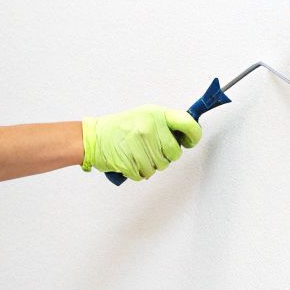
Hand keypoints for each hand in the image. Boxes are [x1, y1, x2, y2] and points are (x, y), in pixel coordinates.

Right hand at [81, 105, 202, 181]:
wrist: (95, 137)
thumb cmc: (121, 127)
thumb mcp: (145, 115)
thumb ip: (166, 123)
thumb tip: (187, 133)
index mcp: (156, 115)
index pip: (187, 123)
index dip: (194, 135)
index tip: (190, 141)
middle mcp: (149, 128)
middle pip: (174, 153)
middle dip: (166, 155)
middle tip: (154, 150)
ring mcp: (139, 145)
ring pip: (160, 166)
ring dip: (151, 165)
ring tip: (139, 154)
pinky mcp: (130, 161)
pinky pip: (144, 174)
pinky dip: (139, 172)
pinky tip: (131, 160)